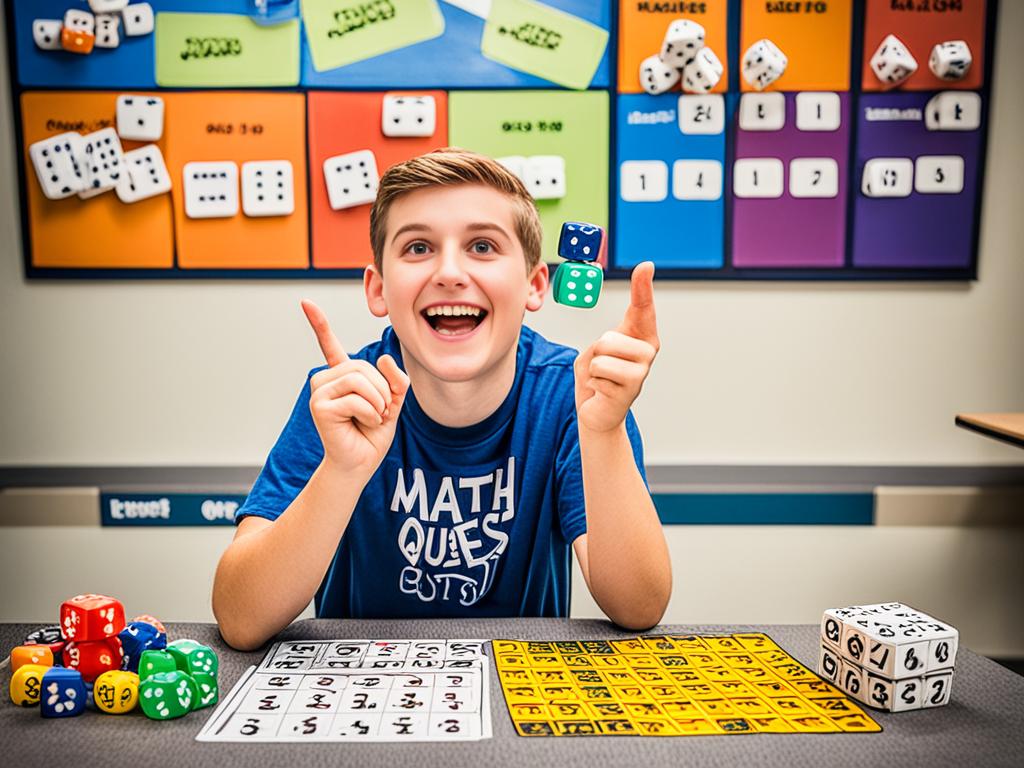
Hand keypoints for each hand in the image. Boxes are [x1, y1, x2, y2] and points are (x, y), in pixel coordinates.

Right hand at [301, 300, 409, 478]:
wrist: (361, 463)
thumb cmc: (372, 434)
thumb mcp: (393, 401)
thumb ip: (395, 379)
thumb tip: (385, 359)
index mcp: (342, 376)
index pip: (329, 345)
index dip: (319, 323)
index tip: (305, 302)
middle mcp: (326, 379)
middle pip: (363, 366)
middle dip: (382, 390)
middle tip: (379, 411)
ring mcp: (319, 391)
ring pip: (361, 380)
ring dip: (377, 402)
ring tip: (372, 417)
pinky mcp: (319, 405)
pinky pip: (356, 399)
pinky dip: (370, 414)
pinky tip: (362, 424)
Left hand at [574, 262, 658, 433]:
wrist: (597, 413)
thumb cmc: (598, 377)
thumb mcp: (598, 350)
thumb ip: (605, 340)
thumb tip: (608, 342)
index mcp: (640, 336)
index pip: (642, 306)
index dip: (642, 285)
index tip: (646, 265)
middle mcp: (647, 352)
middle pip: (607, 338)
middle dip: (595, 353)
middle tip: (601, 368)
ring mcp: (642, 371)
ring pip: (602, 355)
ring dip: (593, 369)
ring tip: (602, 380)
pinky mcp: (631, 389)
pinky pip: (598, 374)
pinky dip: (592, 383)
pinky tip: (603, 392)